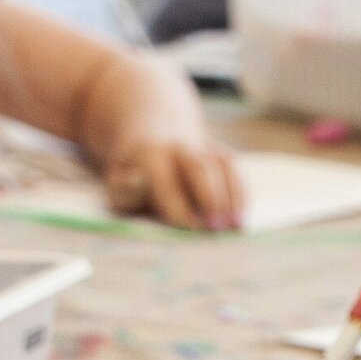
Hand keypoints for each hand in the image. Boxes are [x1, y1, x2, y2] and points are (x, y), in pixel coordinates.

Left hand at [106, 140, 243, 230]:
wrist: (154, 130)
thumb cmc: (135, 172)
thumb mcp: (118, 182)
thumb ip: (125, 190)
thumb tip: (139, 183)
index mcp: (150, 155)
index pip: (166, 182)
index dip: (178, 205)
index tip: (189, 229)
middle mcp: (181, 148)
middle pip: (200, 168)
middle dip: (209, 197)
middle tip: (215, 228)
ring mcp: (205, 147)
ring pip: (223, 167)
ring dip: (232, 197)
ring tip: (236, 226)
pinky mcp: (221, 153)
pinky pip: (235, 171)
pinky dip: (241, 195)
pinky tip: (242, 219)